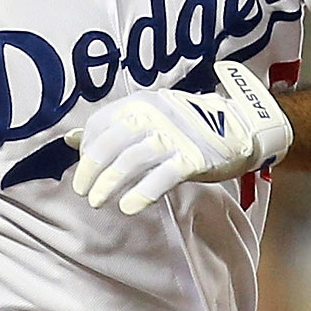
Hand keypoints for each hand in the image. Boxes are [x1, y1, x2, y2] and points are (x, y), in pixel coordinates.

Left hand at [72, 60, 292, 215]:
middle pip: (111, 143)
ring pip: (132, 160)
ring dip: (110, 184)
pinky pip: (162, 177)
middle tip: (83, 192)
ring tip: (98, 202)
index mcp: (141, 103)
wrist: (240, 128)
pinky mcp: (193, 158)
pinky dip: (142, 193)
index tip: (86, 169)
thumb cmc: (186, 128)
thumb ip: (111, 129)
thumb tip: (70, 139)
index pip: (101, 124)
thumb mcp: (148, 120)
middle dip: (91, 170)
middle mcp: (155, 116)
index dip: (87, 148)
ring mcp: (175, 136)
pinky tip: (129, 207)